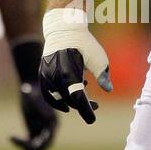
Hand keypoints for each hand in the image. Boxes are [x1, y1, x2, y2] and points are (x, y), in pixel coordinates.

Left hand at [11, 81, 57, 149]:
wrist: (30, 87)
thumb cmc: (32, 90)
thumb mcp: (35, 97)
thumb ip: (40, 105)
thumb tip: (47, 116)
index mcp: (52, 123)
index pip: (49, 140)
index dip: (39, 144)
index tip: (26, 142)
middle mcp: (49, 129)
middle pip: (44, 147)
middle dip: (32, 148)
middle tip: (19, 144)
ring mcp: (41, 130)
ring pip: (36, 147)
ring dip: (26, 148)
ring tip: (14, 140)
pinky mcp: (33, 130)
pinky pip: (29, 143)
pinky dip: (21, 143)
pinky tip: (11, 137)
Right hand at [39, 7, 110, 124]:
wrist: (64, 29)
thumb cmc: (85, 43)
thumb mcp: (99, 59)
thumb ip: (103, 76)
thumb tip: (108, 90)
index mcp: (70, 73)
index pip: (78, 99)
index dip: (86, 111)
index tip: (92, 120)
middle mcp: (56, 76)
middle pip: (69, 100)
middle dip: (83, 105)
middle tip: (95, 105)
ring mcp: (47, 75)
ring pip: (58, 97)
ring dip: (71, 100)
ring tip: (84, 94)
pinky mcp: (43, 73)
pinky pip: (48, 92)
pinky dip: (56, 99)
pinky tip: (66, 101)